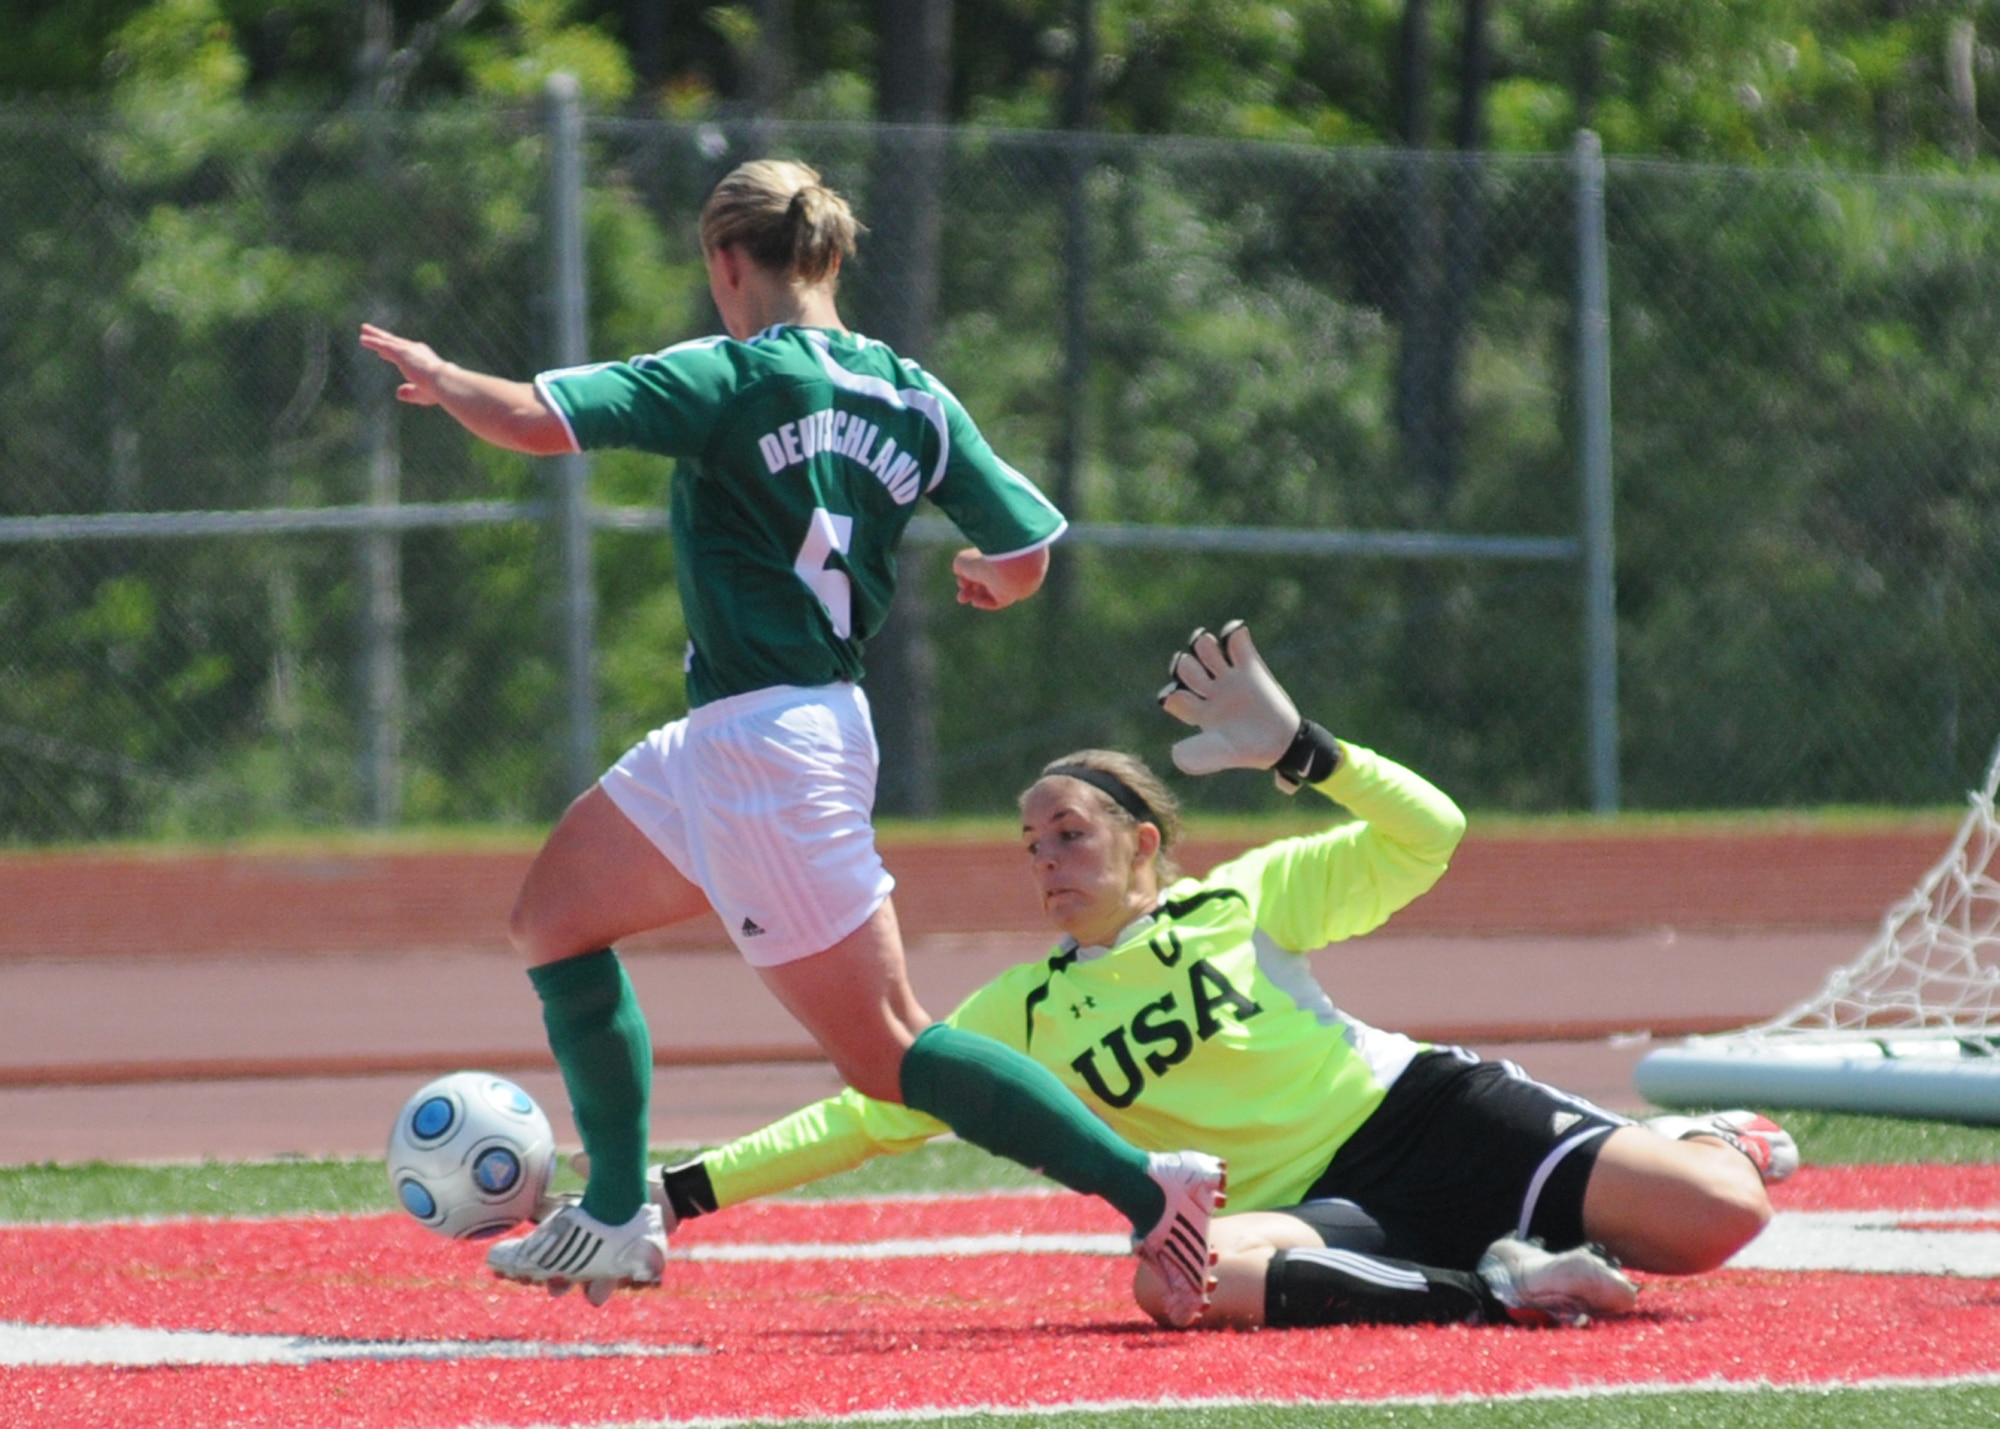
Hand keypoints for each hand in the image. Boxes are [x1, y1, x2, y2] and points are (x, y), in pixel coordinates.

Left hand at [358, 323, 446, 405]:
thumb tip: (397, 393)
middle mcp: (415, 350)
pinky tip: (362, 339)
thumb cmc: (438, 390)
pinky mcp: (400, 353)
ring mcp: (407, 350)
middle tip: (370, 330)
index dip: (392, 352)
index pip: (405, 353)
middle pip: (394, 342)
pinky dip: (372, 342)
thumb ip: (409, 393)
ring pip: (387, 340)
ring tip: (363, 329)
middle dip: (382, 336)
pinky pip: (383, 345)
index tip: (382, 352)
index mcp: (423, 359)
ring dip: (374, 335)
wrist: (443, 381)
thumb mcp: (421, 394)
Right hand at [952, 547, 1045, 609]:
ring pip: (988, 593)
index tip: (961, 582)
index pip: (976, 570)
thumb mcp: (962, 560)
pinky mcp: (1010, 594)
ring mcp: (1005, 582)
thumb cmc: (982, 561)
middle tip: (961, 598)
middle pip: (982, 583)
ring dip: (975, 597)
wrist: (1005, 568)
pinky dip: (985, 603)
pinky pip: (997, 602)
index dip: (965, 578)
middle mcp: (998, 569)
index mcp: (989, 557)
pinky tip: (976, 601)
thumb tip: (961, 572)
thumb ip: (960, 566)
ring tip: (964, 599)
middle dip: (968, 591)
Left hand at [1157, 621, 1338, 789]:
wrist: (1281, 742)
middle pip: (1185, 667)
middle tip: (1201, 677)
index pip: (1174, 696)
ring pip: (1205, 648)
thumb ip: (1201, 754)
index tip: (1177, 697)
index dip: (1172, 695)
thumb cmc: (1248, 751)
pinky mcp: (1249, 666)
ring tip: (1215, 654)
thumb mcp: (1224, 754)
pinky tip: (1234, 633)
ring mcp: (1227, 676)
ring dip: (1204, 645)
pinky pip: (1236, 642)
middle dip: (1185, 666)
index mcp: (1197, 711)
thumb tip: (1175, 753)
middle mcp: (1208, 691)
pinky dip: (1232, 633)